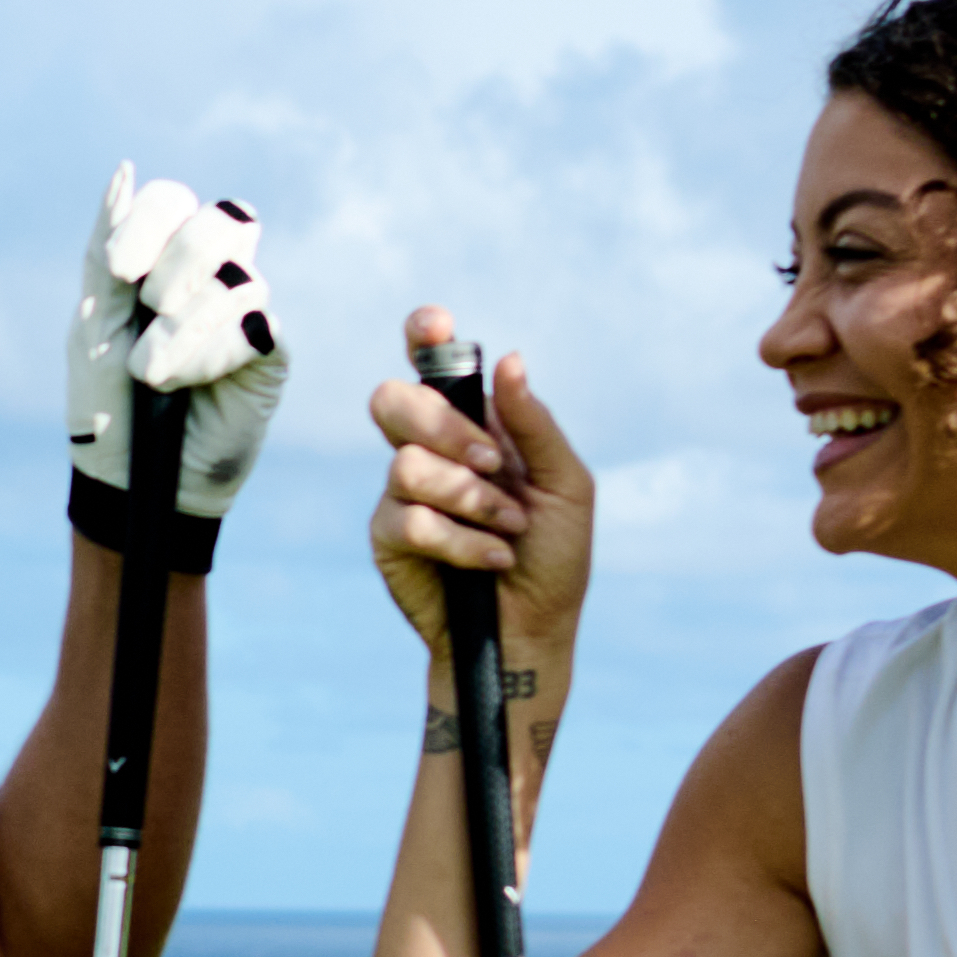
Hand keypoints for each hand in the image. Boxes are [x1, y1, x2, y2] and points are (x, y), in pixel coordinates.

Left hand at [63, 166, 292, 547]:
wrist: (132, 479)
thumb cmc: (106, 403)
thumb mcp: (93, 324)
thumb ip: (104, 249)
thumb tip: (124, 169)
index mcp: (161, 259)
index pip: (171, 201)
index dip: (148, 223)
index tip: (117, 271)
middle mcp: (211, 276)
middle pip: (222, 219)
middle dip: (179, 260)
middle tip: (148, 306)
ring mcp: (246, 310)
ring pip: (239, 276)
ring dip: (183, 325)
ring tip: (153, 373)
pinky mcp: (270, 351)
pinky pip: (256, 323)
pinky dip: (211, 350)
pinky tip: (187, 384)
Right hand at [366, 306, 595, 671]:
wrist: (531, 631)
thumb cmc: (555, 557)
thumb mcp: (566, 485)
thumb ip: (535, 425)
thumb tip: (508, 360)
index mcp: (474, 427)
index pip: (434, 368)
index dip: (423, 338)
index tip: (436, 326)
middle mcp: (431, 451)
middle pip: (394, 402)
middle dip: (447, 430)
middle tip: (494, 463)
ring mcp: (404, 494)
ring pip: (406, 464)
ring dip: (470, 498)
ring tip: (507, 528)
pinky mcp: (389, 537)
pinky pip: (410, 519)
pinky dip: (462, 540)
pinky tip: (492, 559)